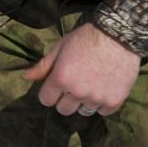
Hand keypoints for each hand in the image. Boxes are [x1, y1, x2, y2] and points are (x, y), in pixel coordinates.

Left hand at [23, 23, 140, 115]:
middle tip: (77, 84)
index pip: (46, 100)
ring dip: (85, 102)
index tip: (58, 85)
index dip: (51, 92)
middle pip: (63, 110)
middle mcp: (78, 92)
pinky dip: (103, 103)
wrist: (120, 34)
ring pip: (83, 112)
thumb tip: (26, 77)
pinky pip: (102, 111)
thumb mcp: (61, 47)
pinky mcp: (113, 101)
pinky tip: (105, 87)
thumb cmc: (87, 38)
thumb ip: (44, 65)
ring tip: (93, 84)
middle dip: (67, 99)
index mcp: (61, 78)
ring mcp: (96, 98)